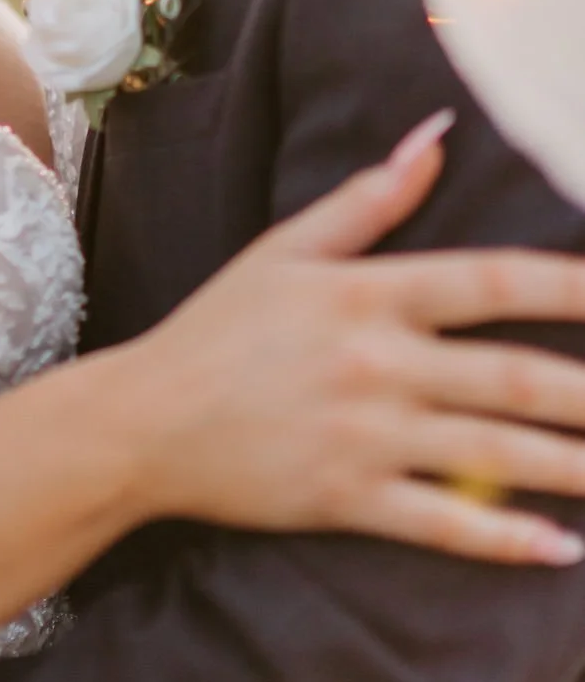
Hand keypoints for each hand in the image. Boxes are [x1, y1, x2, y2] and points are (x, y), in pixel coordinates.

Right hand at [134, 112, 584, 562]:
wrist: (141, 420)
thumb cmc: (217, 328)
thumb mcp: (286, 249)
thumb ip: (372, 198)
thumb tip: (438, 134)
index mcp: (365, 293)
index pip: (493, 281)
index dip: (573, 286)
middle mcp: (375, 362)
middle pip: (515, 376)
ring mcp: (362, 436)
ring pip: (495, 452)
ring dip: (576, 465)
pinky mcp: (344, 499)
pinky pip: (443, 525)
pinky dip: (505, 538)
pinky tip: (563, 547)